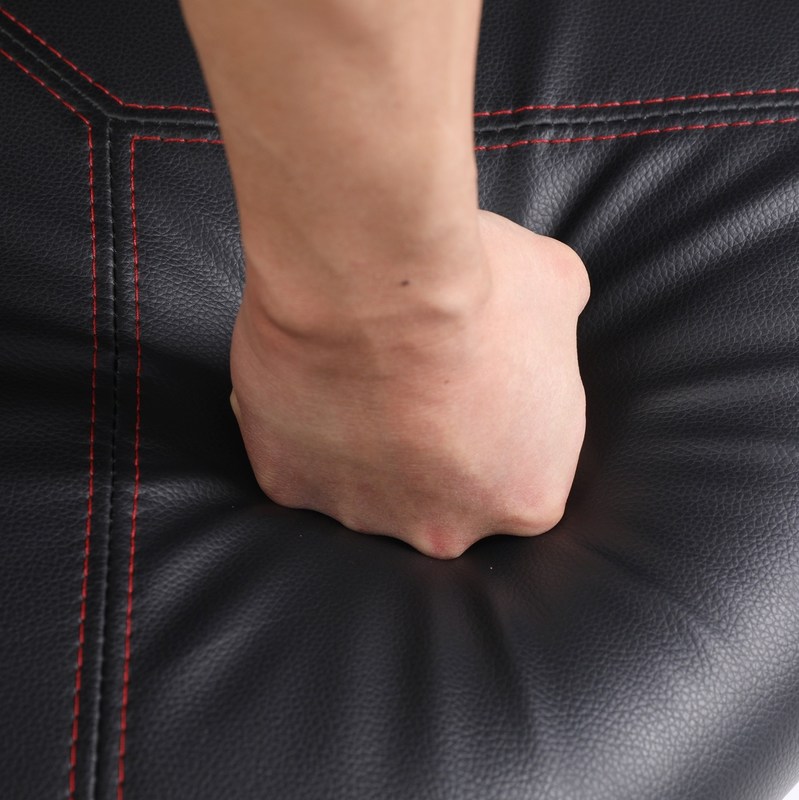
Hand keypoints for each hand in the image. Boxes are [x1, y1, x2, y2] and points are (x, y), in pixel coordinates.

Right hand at [229, 209, 590, 558]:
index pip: (518, 475)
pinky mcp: (291, 487)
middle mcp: (446, 528)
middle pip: (442, 496)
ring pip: (365, 485)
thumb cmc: (474, 293)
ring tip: (361, 374)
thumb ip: (558, 331)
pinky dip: (301, 429)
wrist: (374, 281)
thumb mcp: (557, 292)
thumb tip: (546, 315)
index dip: (495, 423)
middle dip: (432, 447)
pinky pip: (299, 463)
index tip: (475, 384)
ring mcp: (364, 515)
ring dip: (365, 442)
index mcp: (524, 496)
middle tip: (417, 381)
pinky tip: (311, 381)